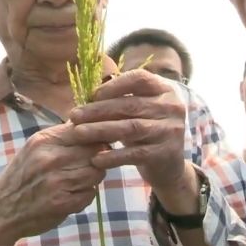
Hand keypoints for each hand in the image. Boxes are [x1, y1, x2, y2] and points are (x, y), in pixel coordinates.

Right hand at [0, 122, 105, 245]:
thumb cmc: (20, 176)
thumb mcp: (34, 148)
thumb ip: (60, 138)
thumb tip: (90, 126)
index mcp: (44, 140)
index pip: (84, 130)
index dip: (94, 137)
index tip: (96, 143)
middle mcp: (51, 158)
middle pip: (95, 151)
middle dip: (97, 158)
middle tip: (89, 164)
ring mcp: (58, 181)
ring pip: (96, 173)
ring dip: (93, 177)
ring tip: (79, 180)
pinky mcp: (63, 203)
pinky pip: (90, 193)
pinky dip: (86, 194)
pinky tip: (73, 194)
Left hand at [69, 69, 189, 191]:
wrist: (170, 167)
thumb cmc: (147, 131)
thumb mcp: (139, 111)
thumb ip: (120, 101)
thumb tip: (86, 96)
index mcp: (165, 90)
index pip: (140, 78)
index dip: (114, 85)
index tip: (92, 95)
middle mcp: (171, 107)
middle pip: (130, 105)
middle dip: (98, 110)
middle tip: (74, 116)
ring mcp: (170, 130)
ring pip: (130, 128)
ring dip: (100, 130)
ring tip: (78, 133)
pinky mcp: (165, 153)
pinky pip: (134, 154)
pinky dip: (113, 156)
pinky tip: (96, 158)